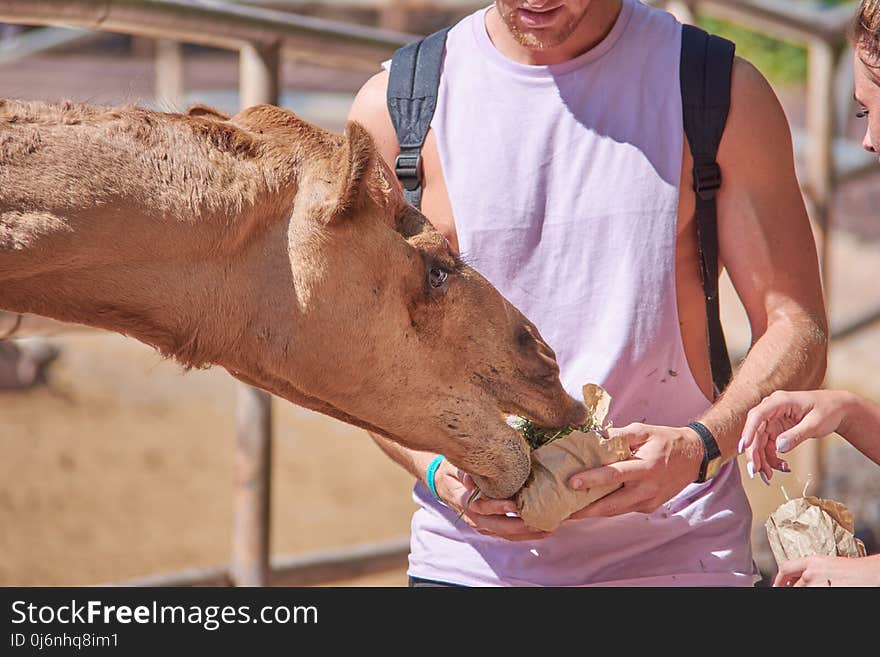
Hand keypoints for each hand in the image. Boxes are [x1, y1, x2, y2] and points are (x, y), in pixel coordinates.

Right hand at [431, 460, 549, 540]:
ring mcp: (481, 525)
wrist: (444, 484)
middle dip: (520, 525)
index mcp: (464, 500)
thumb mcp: (455, 467)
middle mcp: (473, 517)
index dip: (497, 507)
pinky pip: (508, 535)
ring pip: (505, 534)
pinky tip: (543, 531)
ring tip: (549, 528)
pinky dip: (526, 535)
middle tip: (540, 521)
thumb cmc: (452, 471)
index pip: (480, 507)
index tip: (514, 504)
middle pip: (497, 526)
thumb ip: (464, 471)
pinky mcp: (490, 528)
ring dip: (527, 533)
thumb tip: (471, 479)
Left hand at [565, 423, 702, 519]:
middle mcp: (647, 489)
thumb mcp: (643, 431)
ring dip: (593, 513)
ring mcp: (649, 502)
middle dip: (586, 510)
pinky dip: (606, 509)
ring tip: (570, 512)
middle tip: (563, 511)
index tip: (572, 482)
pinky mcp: (649, 507)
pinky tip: (590, 507)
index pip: (615, 475)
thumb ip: (618, 435)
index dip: (592, 479)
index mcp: (646, 467)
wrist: (695, 457)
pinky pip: (623, 509)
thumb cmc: (666, 441)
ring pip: (616, 511)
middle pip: (612, 505)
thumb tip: (592, 436)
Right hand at [740, 389, 851, 483]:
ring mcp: (772, 421)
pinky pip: (768, 446)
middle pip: (755, 432)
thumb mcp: (815, 423)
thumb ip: (797, 435)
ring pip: (759, 442)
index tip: (744, 447)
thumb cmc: (828, 410)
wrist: (837, 409)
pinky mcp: (776, 430)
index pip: (757, 416)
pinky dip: (772, 459)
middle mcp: (771, 410)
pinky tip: (782, 467)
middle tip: (755, 472)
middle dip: (753, 453)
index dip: (748, 431)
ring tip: (769, 475)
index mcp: (779, 401)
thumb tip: (778, 447)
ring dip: (762, 459)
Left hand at [773, 554, 879, 586]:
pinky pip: (811, 595)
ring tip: (819, 588)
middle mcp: (812, 573)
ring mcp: (818, 585)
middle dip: (792, 589)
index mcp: (812, 562)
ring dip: (805, 592)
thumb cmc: (854, 570)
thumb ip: (812, 569)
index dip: (778, 578)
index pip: (786, 568)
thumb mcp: (828, 563)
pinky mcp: (826, 593)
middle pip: (793, 586)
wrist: (870, 574)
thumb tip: (801, 577)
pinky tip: (824, 592)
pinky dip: (812, 595)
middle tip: (792, 590)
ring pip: (801, 592)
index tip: (777, 585)